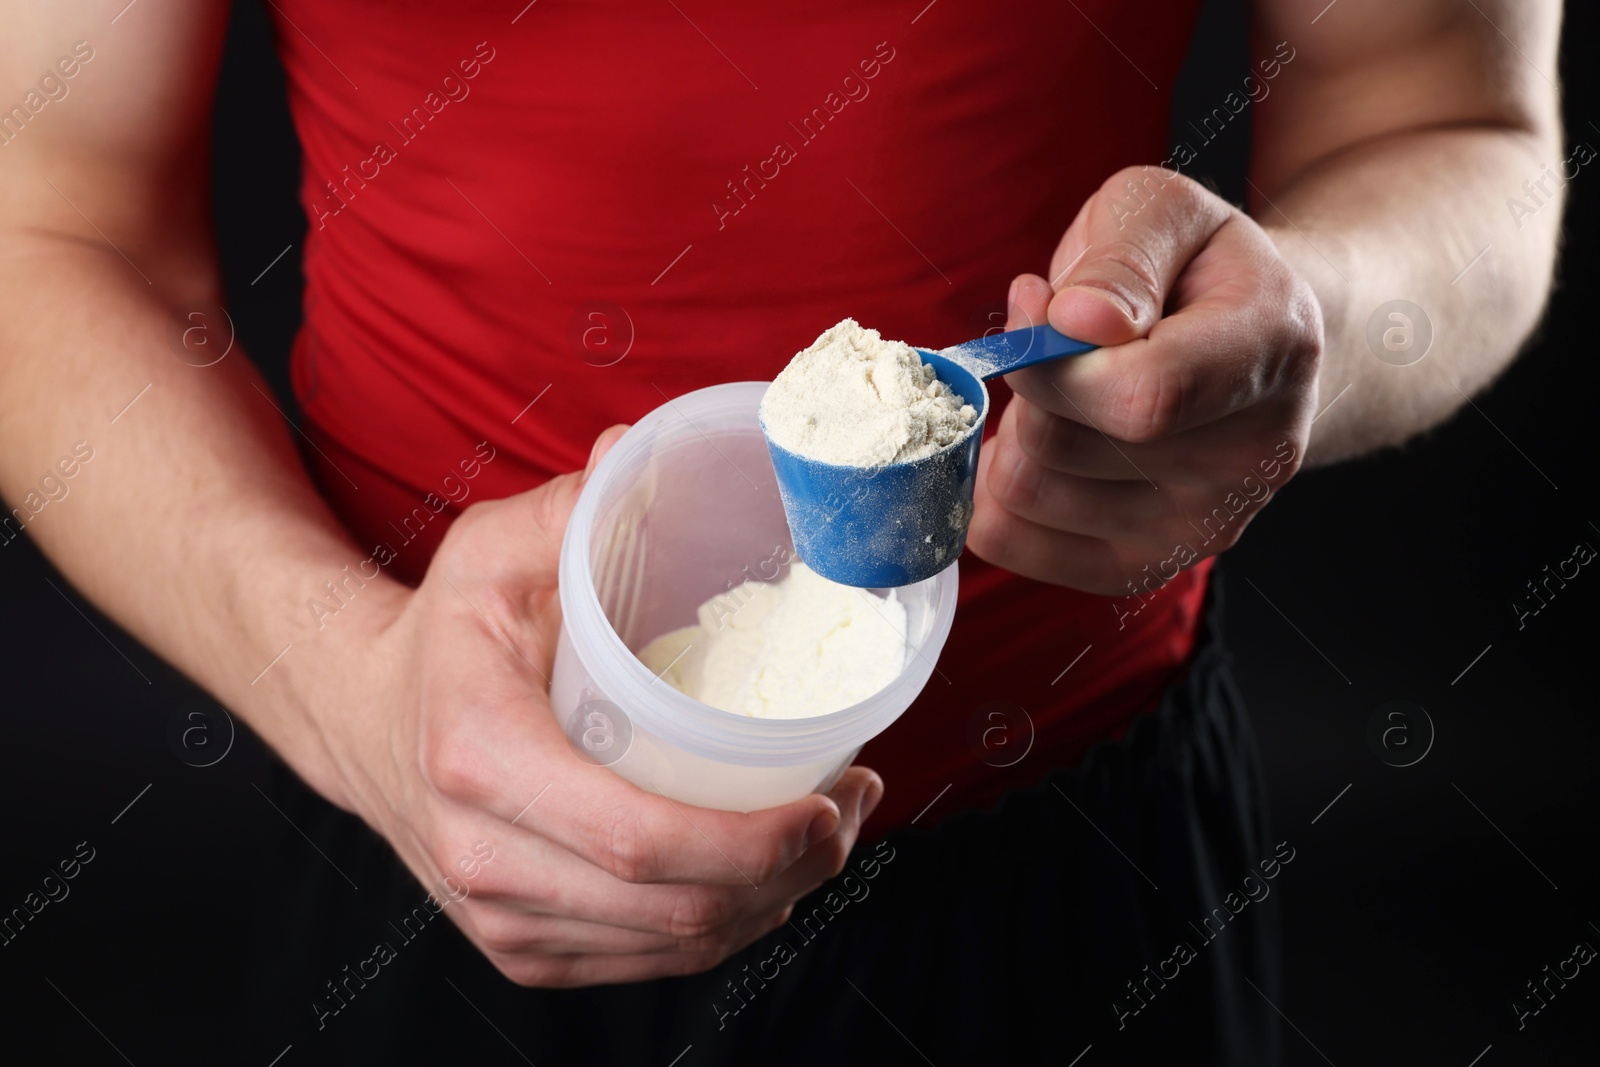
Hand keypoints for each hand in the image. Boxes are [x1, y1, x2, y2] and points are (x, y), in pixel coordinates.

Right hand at [308, 426, 882, 985]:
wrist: (358, 716)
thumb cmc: (441, 632)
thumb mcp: (490, 549)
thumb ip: (571, 507)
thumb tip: (642, 450)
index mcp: (483, 762)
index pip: (639, 842)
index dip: (751, 843)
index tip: (829, 802)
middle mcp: (485, 859)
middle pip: (673, 908)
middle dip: (791, 872)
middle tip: (854, 809)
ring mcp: (499, 918)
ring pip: (670, 946)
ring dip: (771, 902)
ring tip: (829, 834)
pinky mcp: (520, 947)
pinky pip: (645, 963)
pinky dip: (722, 928)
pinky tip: (763, 877)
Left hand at [967, 166, 1323, 593]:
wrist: (1258, 344)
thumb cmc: (1197, 269)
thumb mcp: (1165, 213)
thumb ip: (1121, 256)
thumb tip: (1072, 322)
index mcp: (1270, 351)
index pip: (1141, 397)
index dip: (1052, 364)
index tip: (1033, 310)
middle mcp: (1254, 456)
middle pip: (1064, 447)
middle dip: (1025, 387)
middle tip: (1049, 348)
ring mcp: (1206, 525)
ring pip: (1029, 495)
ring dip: (1011, 437)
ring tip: (1054, 395)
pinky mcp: (1151, 565)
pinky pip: (1017, 544)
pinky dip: (996, 493)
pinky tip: (1033, 447)